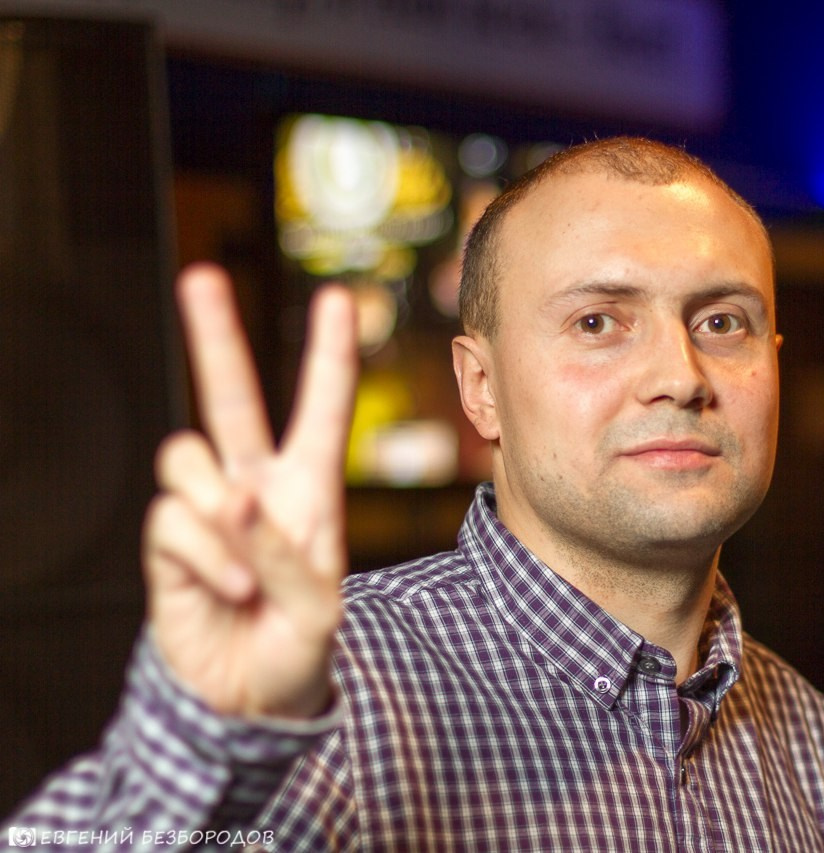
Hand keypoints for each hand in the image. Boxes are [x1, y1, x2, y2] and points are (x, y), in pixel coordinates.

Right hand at [143, 263, 356, 717]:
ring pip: (188, 458)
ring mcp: (209, 511)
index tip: (339, 298)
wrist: (249, 697)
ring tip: (247, 574)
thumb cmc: (297, 643)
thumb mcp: (318, 605)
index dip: (329, 355)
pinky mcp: (170, 542)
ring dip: (218, 512)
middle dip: (216, 337)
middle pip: (230, 398)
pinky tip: (229, 591)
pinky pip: (175, 521)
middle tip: (201, 276)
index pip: (321, 411)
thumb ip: (284, 553)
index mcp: (309, 490)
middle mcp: (256, 487)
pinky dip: (206, 559)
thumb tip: (232, 502)